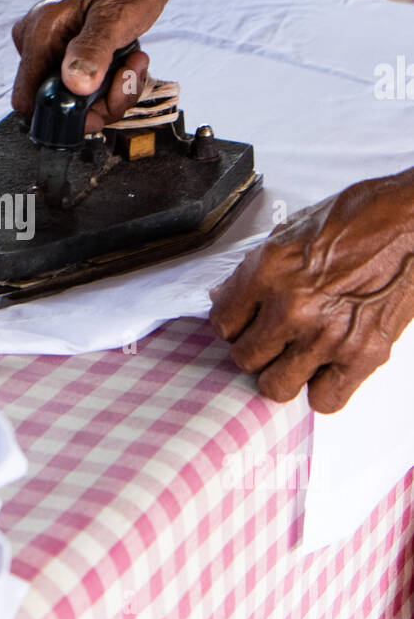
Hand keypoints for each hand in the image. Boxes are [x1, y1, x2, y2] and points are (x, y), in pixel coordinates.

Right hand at [11, 0, 172, 131]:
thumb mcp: (114, 17)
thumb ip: (92, 50)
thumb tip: (74, 84)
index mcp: (38, 34)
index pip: (28, 99)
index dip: (62, 113)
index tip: (96, 104)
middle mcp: (39, 46)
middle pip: (59, 105)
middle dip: (99, 101)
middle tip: (127, 73)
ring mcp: (54, 53)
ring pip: (78, 101)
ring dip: (113, 92)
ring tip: (134, 60)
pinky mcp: (71, 57)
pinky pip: (88, 89)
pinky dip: (113, 84)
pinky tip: (129, 60)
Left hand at [209, 172, 413, 412]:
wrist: (411, 222)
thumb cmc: (359, 218)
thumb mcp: (290, 231)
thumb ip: (253, 270)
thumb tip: (224, 296)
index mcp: (269, 271)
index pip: (223, 323)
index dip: (232, 324)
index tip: (244, 323)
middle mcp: (294, 307)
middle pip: (245, 358)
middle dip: (254, 350)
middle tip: (270, 338)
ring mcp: (328, 335)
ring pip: (276, 386)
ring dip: (281, 373)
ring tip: (294, 356)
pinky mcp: (363, 355)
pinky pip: (325, 400)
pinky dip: (322, 390)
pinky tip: (324, 368)